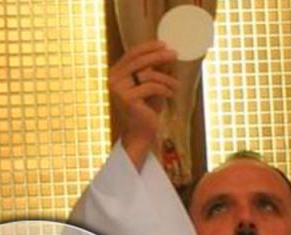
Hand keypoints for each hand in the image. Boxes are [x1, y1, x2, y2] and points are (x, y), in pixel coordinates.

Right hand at [108, 40, 179, 168]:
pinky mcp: (128, 98)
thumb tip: (167, 54)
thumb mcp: (151, 86)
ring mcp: (119, 89)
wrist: (140, 134)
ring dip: (166, 78)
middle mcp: (114, 79)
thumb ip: (155, 71)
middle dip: (159, 56)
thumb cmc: (145, 110)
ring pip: (148, 74)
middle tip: (174, 55)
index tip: (164, 44)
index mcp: (116, 73)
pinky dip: (164, 89)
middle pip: (140, 60)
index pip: (132, 54)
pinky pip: (152, 87)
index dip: (148, 47)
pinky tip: (170, 94)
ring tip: (176, 85)